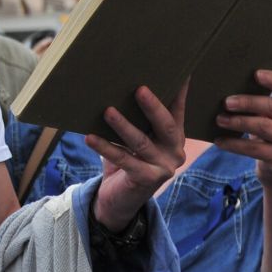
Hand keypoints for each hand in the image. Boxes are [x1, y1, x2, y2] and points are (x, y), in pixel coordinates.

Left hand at [85, 81, 187, 230]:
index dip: (179, 91)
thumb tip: (116, 84)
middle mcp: (174, 151)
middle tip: (139, 88)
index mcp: (174, 137)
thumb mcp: (133, 138)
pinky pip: (123, 160)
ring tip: (107, 111)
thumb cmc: (125, 160)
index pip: (177, 110)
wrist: (120, 201)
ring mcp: (163, 167)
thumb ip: (135, 117)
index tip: (181, 70)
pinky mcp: (146, 180)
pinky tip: (89, 137)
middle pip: (165, 125)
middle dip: (152, 106)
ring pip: (140, 143)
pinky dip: (105, 147)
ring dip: (122, 125)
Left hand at [216, 69, 271, 191]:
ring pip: (263, 127)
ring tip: (220, 119)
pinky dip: (234, 144)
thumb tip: (232, 86)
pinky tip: (219, 141)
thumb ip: (266, 103)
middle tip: (226, 102)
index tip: (256, 73)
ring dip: (238, 122)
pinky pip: (253, 149)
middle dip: (247, 102)